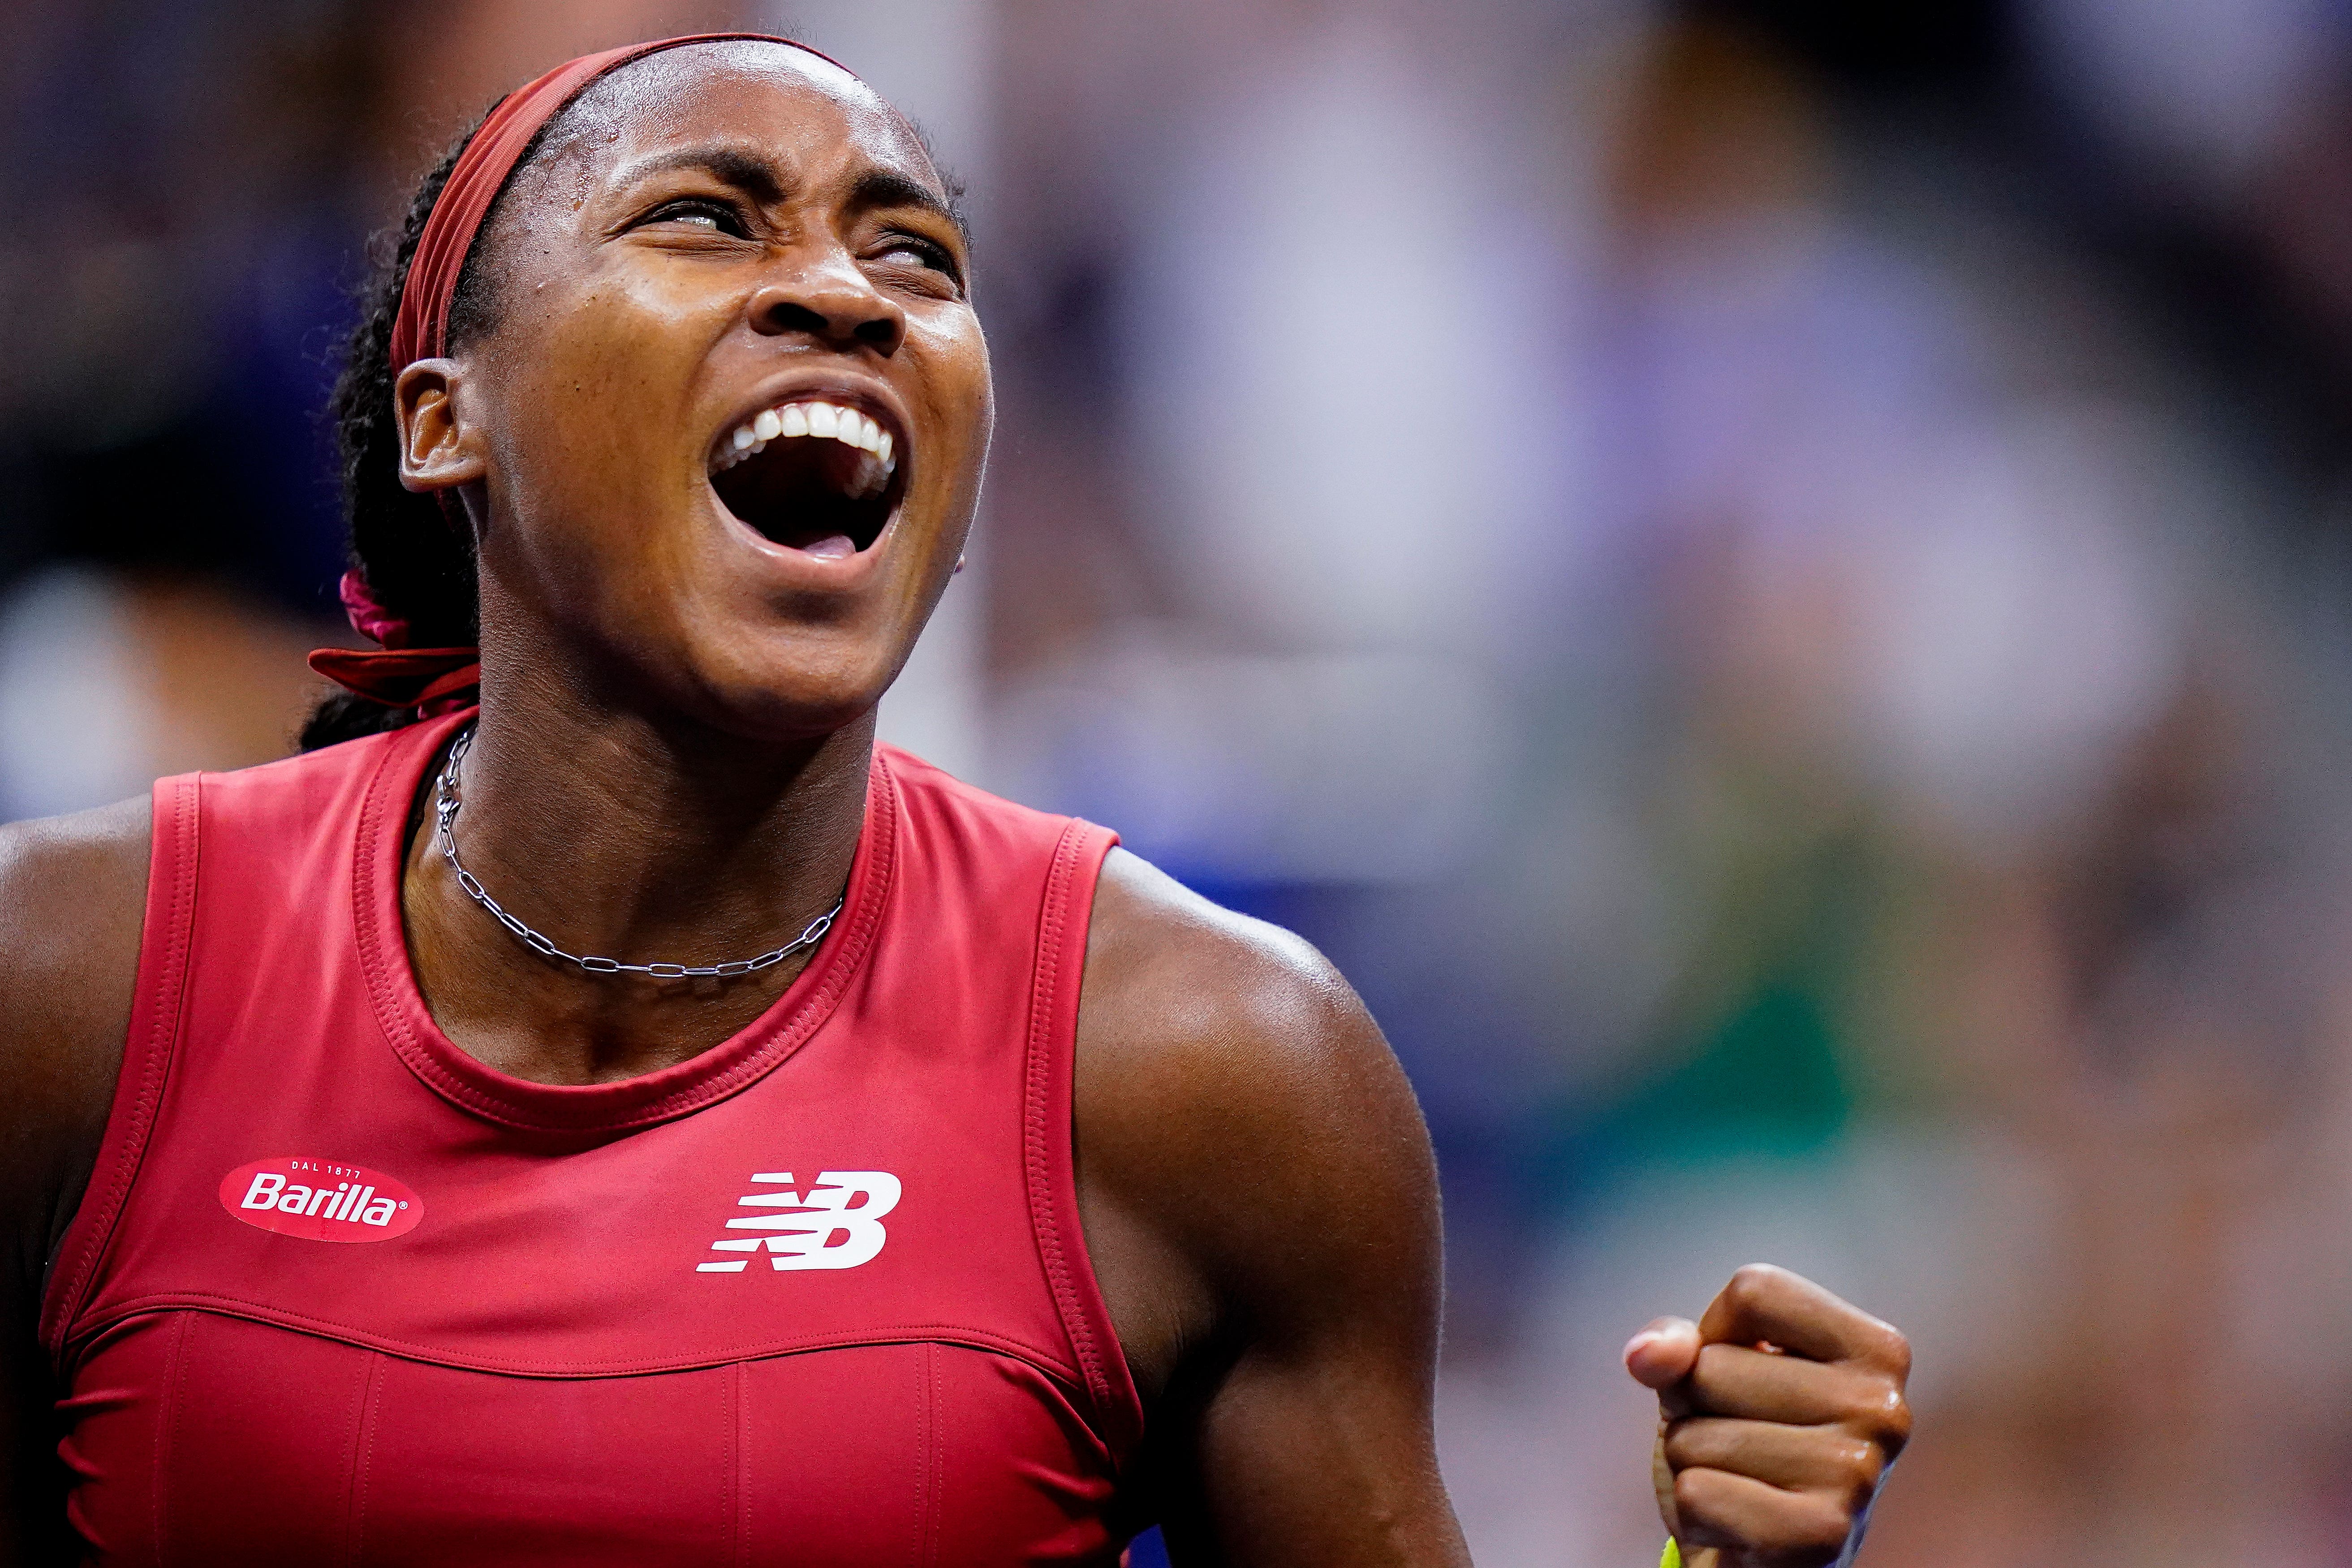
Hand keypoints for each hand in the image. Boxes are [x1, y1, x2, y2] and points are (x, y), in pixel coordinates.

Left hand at [1624, 1265, 1909, 1566]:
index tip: (1742, 1380)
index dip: (1714, 1334)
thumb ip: (1677, 1345)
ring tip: (1741, 1485)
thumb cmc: (1743, 1450)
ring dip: (1693, 1463)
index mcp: (1877, 1350)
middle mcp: (1885, 1409)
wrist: (1764, 1560)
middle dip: (1696, 1409)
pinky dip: (1694, 1514)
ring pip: (1695, 1435)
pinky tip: (1737, 1528)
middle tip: (1739, 1447)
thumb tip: (1647, 1355)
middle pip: (1712, 1367)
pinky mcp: (1823, 1538)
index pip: (1755, 1290)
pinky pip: (1698, 1493)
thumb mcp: (1708, 1376)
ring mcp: (1860, 1476)